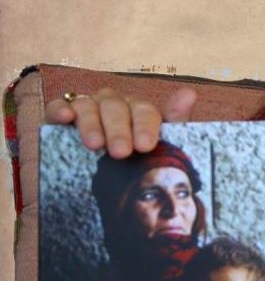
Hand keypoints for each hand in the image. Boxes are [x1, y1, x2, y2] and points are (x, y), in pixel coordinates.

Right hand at [44, 87, 197, 158]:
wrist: (103, 187)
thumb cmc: (133, 161)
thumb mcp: (157, 147)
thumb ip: (174, 122)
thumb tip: (189, 94)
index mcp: (138, 110)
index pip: (144, 110)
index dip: (145, 126)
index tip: (145, 146)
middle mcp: (113, 105)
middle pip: (116, 106)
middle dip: (119, 129)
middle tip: (121, 152)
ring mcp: (87, 109)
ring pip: (88, 105)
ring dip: (92, 123)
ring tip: (95, 145)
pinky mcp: (61, 117)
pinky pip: (58, 106)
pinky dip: (60, 109)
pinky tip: (65, 118)